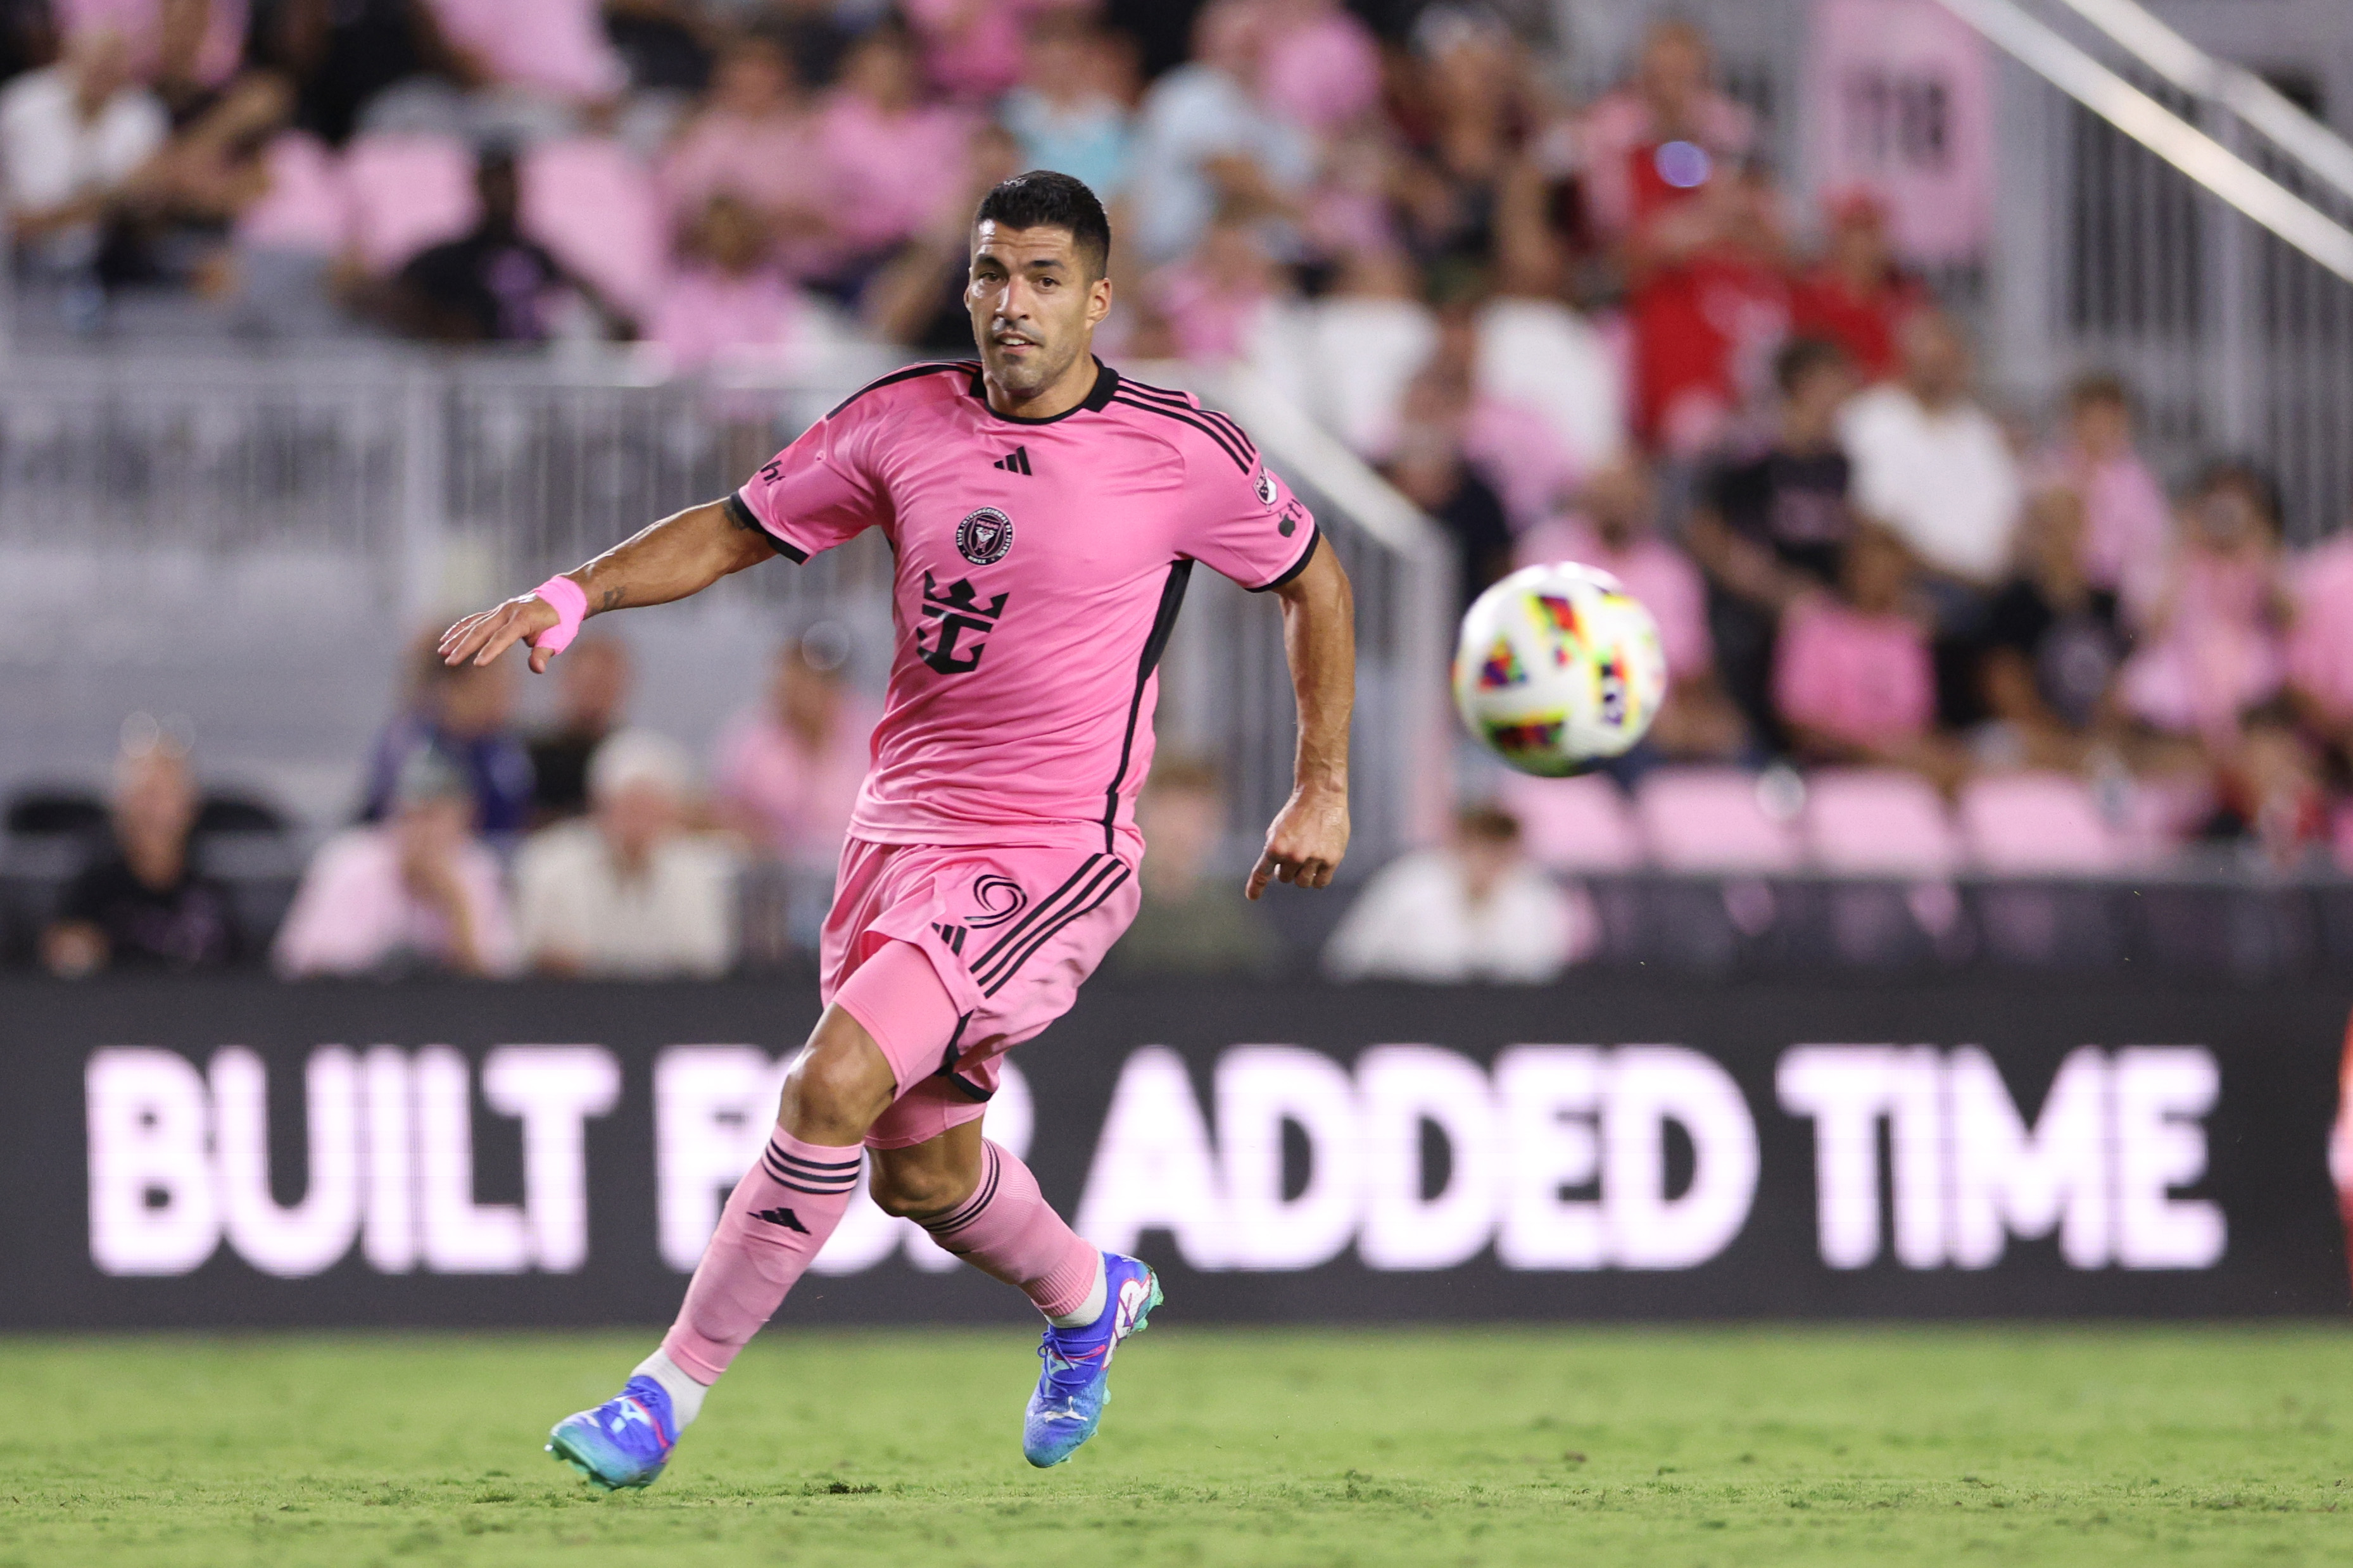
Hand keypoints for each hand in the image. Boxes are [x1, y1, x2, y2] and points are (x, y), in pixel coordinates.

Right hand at [439, 593, 562, 673]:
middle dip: (464, 647)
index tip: (477, 664)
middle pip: (482, 630)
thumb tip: (537, 669)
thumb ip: (544, 652)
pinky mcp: (497, 611)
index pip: (503, 637)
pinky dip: (461, 627)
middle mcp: (508, 611)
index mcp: (523, 619)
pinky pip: (475, 619)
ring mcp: (501, 610)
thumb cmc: (561, 621)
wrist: (562, 598)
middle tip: (450, 661)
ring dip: (457, 638)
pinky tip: (447, 637)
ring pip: (474, 624)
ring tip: (442, 651)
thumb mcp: (557, 638)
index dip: (491, 651)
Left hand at [1247, 785, 1349, 900]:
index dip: (1256, 887)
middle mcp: (1293, 856)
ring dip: (1303, 874)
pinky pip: (1321, 882)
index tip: (1252, 897)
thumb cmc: (1297, 812)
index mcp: (1275, 847)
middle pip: (1286, 879)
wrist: (1321, 795)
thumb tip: (1274, 871)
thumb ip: (1274, 851)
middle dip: (1288, 869)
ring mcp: (1313, 859)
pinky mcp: (1331, 859)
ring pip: (1303, 883)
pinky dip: (1318, 878)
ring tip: (1309, 856)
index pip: (1262, 873)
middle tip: (1296, 853)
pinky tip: (1319, 865)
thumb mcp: (1277, 829)